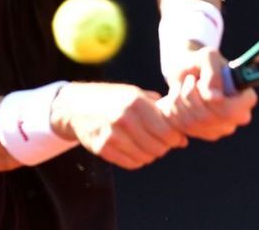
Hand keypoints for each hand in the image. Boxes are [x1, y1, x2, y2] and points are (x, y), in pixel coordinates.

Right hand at [49, 82, 186, 169]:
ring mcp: (112, 135)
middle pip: (158, 146)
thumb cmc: (112, 99)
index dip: (175, 137)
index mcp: (135, 102)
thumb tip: (183, 137)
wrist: (75, 106)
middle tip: (161, 142)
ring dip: (151, 154)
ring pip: (146, 157)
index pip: (166, 131)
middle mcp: (124, 118)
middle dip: (164, 147)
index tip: (175, 137)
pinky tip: (134, 149)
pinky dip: (137, 160)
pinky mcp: (102, 148)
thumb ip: (159, 111)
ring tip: (147, 145)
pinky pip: (131, 163)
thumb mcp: (135, 94)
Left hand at [158, 47, 256, 141]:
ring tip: (183, 86)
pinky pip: (182, 126)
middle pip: (211, 118)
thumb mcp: (207, 57)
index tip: (202, 84)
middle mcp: (236, 118)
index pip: (237, 111)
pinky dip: (173, 108)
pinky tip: (177, 97)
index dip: (217, 101)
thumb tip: (215, 98)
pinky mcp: (201, 133)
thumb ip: (213, 74)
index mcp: (245, 98)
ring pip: (194, 122)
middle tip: (190, 81)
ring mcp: (220, 129)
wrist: (186, 71)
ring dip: (181, 99)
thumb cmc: (201, 62)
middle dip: (193, 96)